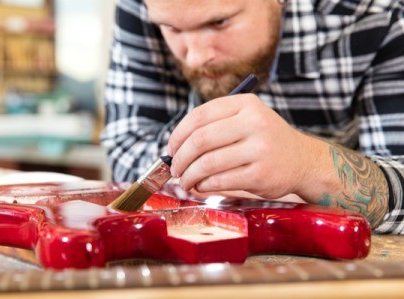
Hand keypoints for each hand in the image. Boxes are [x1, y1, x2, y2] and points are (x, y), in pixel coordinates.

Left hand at [167, 93, 326, 199]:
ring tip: (185, 180)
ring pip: (207, 163)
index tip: (170, 148)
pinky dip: (203, 185)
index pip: (199, 115)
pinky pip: (220, 181)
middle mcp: (253, 122)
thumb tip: (175, 147)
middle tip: (175, 168)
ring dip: (189, 175)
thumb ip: (215, 126)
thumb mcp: (246, 119)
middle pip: (199, 140)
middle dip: (180, 157)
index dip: (178, 134)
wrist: (303, 161)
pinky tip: (201, 186)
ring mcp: (259, 149)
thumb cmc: (266, 141)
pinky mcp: (260, 174)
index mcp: (245, 104)